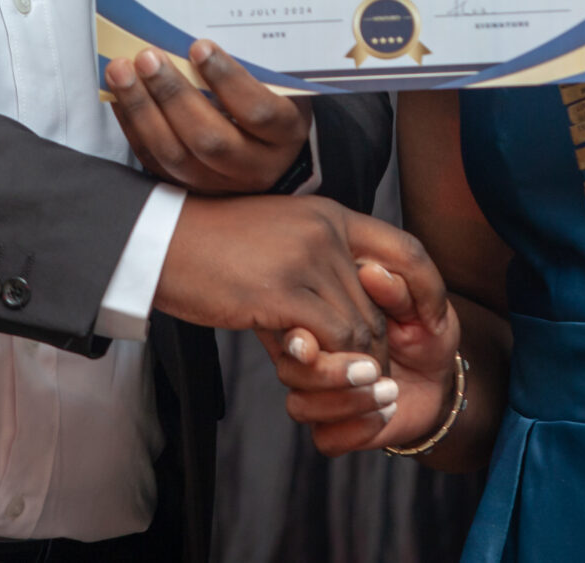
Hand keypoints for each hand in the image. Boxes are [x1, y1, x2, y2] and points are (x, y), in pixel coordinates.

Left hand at [106, 40, 313, 193]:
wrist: (272, 152)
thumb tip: (197, 38)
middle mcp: (254, 166)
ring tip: (121, 72)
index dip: (227, 79)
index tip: (199, 47)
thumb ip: (251, 66)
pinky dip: (131, 124)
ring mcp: (219, 183)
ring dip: (142, 110)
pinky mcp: (188, 186)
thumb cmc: (274, 102)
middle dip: (172, 95)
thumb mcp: (279, 84)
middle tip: (148, 58)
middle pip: (210, 139)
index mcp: (284, 134)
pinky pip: (152, 159)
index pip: (257, 111)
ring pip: (174, 155)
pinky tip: (118, 95)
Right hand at [152, 196, 445, 362]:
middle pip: (378, 306)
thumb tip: (346, 317)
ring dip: (345, 363)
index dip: (425, 290)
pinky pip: (330, 341)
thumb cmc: (213, 245)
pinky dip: (325, 364)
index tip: (425, 323)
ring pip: (358, 330)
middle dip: (369, 348)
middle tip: (348, 370)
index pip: (407, 250)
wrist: (159, 240)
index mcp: (331, 214)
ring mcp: (306, 258)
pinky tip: (298, 363)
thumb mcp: (278, 237)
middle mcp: (327, 230)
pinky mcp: (282, 291)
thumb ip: (317, 264)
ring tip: (318, 371)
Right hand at [263, 258, 462, 455]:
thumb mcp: (420, 305)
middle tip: (372, 370)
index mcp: (322, 318)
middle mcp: (312, 357)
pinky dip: (355, 430)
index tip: (311, 343)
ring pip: (300, 406)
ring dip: (344, 402)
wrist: (439, 376)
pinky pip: (324, 439)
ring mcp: (318, 394)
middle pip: (289, 369)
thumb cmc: (423, 327)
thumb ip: (397, 290)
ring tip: (389, 390)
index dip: (298, 337)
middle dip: (327, 373)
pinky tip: (385, 413)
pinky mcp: (333, 427)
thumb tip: (371, 273)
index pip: (293, 324)